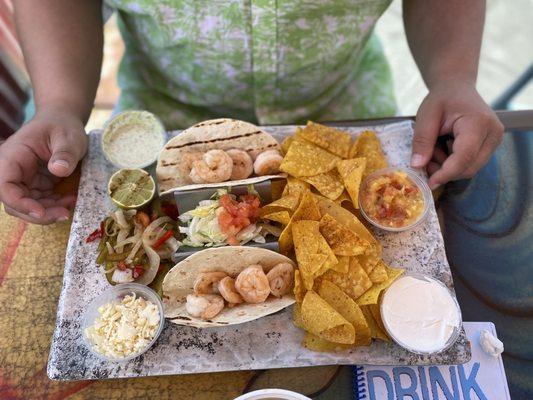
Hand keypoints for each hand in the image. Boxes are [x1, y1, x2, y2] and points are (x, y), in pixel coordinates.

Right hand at [0, 108, 86, 223]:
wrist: (62, 122)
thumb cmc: (62, 126)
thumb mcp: (68, 137)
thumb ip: (64, 153)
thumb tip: (59, 170)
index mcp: (12, 156)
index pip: (4, 186)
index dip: (20, 202)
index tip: (40, 211)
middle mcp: (13, 171)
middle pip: (14, 203)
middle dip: (39, 213)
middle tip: (64, 213)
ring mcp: (24, 180)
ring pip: (28, 206)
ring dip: (49, 211)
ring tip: (71, 204)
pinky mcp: (35, 186)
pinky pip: (41, 203)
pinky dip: (55, 205)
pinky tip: (71, 199)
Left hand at [410, 81, 503, 188]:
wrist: (457, 88)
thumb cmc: (441, 99)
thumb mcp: (426, 115)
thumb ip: (422, 140)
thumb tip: (417, 166)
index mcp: (478, 123)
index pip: (464, 157)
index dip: (446, 173)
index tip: (429, 183)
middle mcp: (493, 134)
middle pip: (469, 168)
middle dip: (445, 171)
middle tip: (425, 161)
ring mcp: (494, 141)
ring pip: (470, 168)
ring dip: (448, 168)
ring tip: (434, 150)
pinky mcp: (490, 146)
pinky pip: (470, 164)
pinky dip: (453, 164)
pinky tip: (443, 150)